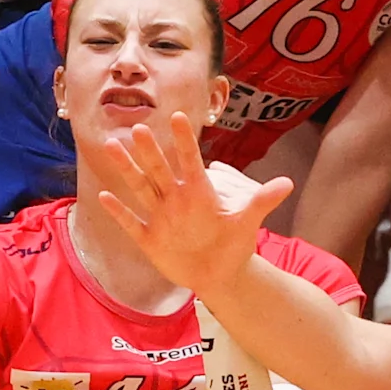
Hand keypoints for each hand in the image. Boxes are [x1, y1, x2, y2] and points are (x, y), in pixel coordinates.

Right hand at [94, 108, 292, 294]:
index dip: (184, 140)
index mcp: (199, 192)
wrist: (219, 274)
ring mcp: (160, 217)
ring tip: (111, 146)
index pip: (191, 160)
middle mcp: (176, 199)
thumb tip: (288, 183)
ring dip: (126, 169)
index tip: (177, 115)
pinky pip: (131, 222)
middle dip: (149, 151)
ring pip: (140, 188)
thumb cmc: (233, 243)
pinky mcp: (150, 239)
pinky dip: (119, 211)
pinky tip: (103, 195)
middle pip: (160, 170)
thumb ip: (262, 201)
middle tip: (137, 127)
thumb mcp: (248, 222)